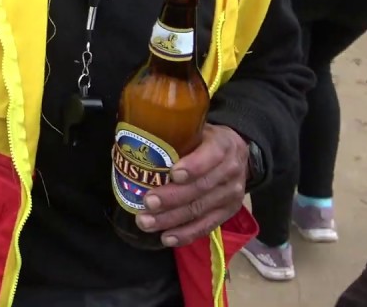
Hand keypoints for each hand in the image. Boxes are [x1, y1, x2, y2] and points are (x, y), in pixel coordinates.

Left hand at [135, 125, 249, 247]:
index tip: (172, 173)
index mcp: (223, 145)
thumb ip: (170, 134)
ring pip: (201, 209)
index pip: (211, 156)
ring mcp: (231, 194)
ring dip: (171, 219)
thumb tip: (128, 143)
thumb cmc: (204, 140)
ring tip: (146, 222)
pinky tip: (167, 238)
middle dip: (172, 198)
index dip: (194, 166)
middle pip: (201, 187)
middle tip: (147, 202)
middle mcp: (230, 171)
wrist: (237, 154)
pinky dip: (186, 234)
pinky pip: (207, 226)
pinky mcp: (228, 212)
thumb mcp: (195, 129)